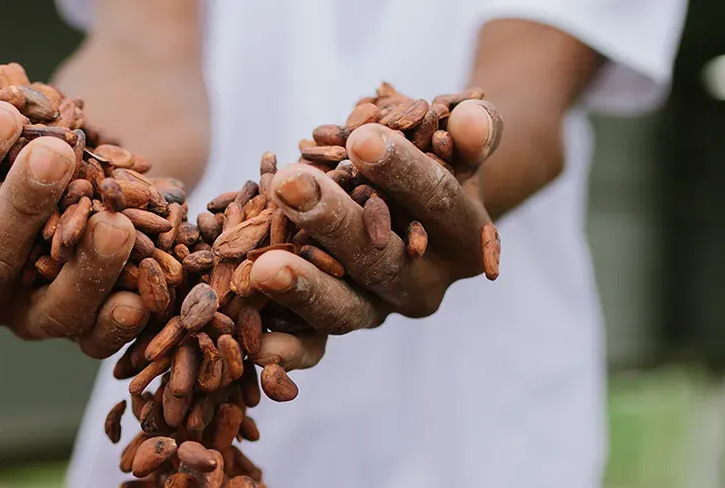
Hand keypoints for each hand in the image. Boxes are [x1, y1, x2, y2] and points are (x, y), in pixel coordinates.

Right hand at [0, 82, 148, 356]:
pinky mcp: (83, 336)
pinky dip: (116, 322)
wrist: (99, 167)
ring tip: (111, 222)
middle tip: (53, 154)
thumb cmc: (23, 142)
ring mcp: (29, 319)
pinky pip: (98, 340)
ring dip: (83, 265)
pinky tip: (137, 298)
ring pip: (50, 309)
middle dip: (21, 205)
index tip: (2, 114)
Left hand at [252, 99, 502, 337]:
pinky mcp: (338, 327)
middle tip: (290, 185)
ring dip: (302, 288)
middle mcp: (423, 286)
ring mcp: (379, 312)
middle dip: (332, 221)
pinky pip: (313, 345)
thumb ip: (470, 131)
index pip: (435, 202)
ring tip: (262, 266)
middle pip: (380, 258)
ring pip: (343, 310)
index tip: (361, 139)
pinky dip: (285, 347)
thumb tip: (470, 120)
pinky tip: (254, 341)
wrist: (412, 207)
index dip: (402, 171)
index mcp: (466, 241)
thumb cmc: (434, 160)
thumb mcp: (458, 143)